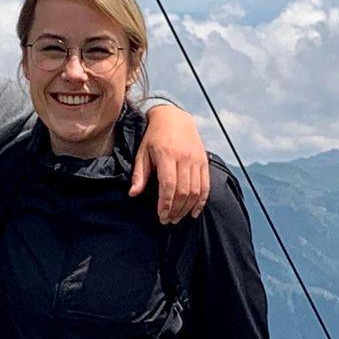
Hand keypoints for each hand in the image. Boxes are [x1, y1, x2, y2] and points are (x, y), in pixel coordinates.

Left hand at [133, 104, 210, 222]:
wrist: (174, 117)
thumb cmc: (154, 137)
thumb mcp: (142, 152)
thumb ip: (140, 174)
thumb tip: (133, 194)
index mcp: (166, 154)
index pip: (168, 184)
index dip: (165, 203)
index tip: (161, 216)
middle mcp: (184, 158)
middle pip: (183, 191)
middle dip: (175, 209)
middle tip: (168, 220)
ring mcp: (196, 160)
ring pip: (195, 190)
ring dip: (187, 208)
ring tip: (177, 218)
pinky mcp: (204, 162)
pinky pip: (206, 185)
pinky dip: (201, 201)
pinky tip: (194, 212)